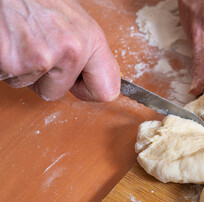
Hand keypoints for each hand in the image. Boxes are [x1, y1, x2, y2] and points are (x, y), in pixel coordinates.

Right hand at [0, 0, 119, 100]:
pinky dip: (9, 66)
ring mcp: (43, 58)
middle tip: (39, 48)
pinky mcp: (15, 64)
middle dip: (47, 78)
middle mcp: (71, 50)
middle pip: (59, 92)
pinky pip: (13, 80)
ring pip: (34, 86)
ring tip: (24, 40)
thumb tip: (93, 76)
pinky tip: (11, 43)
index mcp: (91, 40)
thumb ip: (86, 50)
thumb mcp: (75, 21)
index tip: (80, 85)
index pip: (107, 90)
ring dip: (27, 70)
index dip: (90, 91)